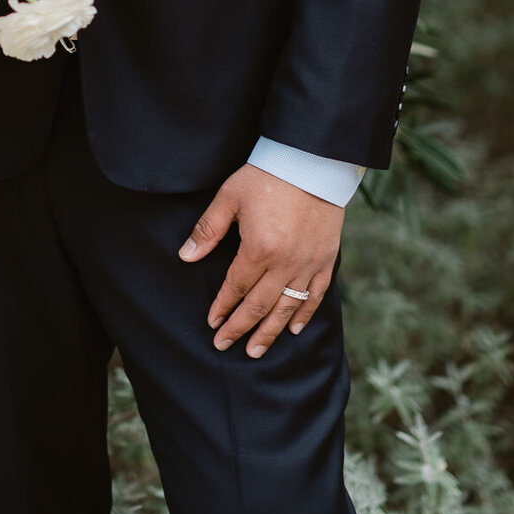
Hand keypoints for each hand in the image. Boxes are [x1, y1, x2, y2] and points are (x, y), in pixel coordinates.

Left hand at [179, 163, 343, 358]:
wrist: (312, 162)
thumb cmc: (267, 176)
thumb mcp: (230, 197)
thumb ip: (208, 229)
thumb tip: (187, 256)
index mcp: (259, 248)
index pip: (236, 287)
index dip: (223, 306)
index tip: (212, 323)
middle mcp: (285, 263)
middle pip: (260, 305)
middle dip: (241, 328)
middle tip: (225, 345)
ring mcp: (308, 264)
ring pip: (288, 308)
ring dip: (270, 332)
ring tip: (256, 351)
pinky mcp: (326, 259)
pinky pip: (315, 295)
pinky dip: (304, 315)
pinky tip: (294, 329)